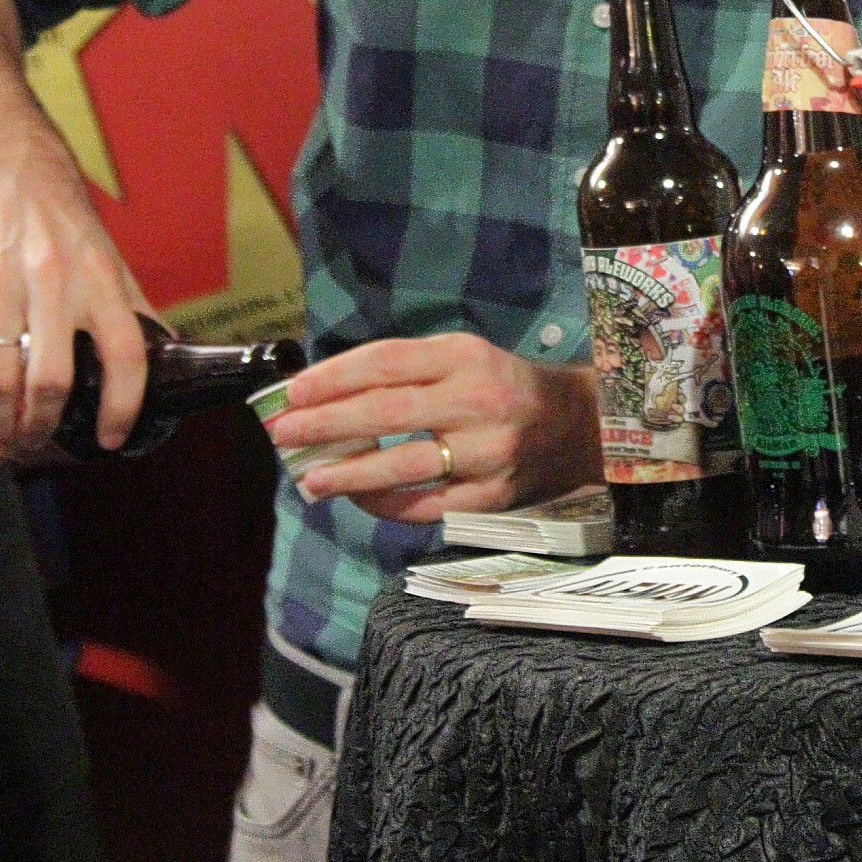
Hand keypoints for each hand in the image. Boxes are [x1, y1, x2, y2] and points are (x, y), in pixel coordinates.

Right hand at [0, 114, 149, 457]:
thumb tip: (166, 353)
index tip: (110, 437)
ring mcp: (2, 284)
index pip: (125, 352)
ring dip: (0, 423)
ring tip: (4, 441)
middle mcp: (54, 281)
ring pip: (0, 377)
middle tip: (37, 445)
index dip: (121, 404)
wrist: (1, 161)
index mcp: (101, 278)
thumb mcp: (108, 256)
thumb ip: (131, 307)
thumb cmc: (60, 216)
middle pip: (51, 379)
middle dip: (42, 427)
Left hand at [267, 332, 602, 520]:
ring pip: (405, 466)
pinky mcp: (494, 495)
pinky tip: (359, 498)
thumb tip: (326, 394)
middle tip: (284, 433)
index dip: (333, 377)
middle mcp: (478, 399)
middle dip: (327, 424)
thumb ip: (406, 372)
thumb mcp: (463, 358)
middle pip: (388, 412)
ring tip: (311, 479)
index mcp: (465, 356)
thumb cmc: (501, 387)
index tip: (292, 392)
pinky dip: (387, 504)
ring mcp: (488, 451)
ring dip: (350, 474)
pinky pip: (428, 506)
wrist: (577, 424)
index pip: (386, 362)